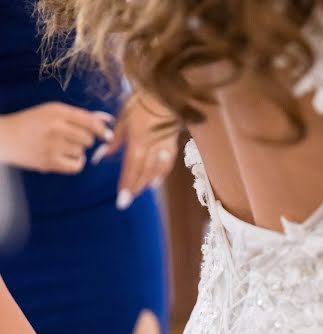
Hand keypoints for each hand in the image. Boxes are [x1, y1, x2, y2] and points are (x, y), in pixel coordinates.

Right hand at [0, 102, 113, 173]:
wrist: (6, 138)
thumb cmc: (32, 124)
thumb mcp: (53, 113)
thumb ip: (80, 116)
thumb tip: (107, 119)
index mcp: (57, 110)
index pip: (89, 120)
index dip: (102, 129)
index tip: (108, 135)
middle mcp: (56, 126)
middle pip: (88, 138)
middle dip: (85, 141)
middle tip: (71, 140)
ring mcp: (53, 145)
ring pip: (82, 152)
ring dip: (77, 152)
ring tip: (62, 148)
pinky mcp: (50, 162)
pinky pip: (77, 166)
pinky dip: (76, 163)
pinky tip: (67, 159)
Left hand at [92, 91, 178, 207]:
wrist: (164, 92)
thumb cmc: (140, 103)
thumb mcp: (123, 120)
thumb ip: (113, 141)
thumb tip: (99, 158)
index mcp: (139, 139)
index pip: (131, 166)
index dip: (126, 184)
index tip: (121, 199)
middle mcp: (153, 146)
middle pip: (144, 172)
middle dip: (134, 188)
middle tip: (126, 202)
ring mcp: (164, 146)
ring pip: (156, 171)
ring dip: (145, 184)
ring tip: (136, 193)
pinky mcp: (172, 144)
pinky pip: (167, 164)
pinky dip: (160, 175)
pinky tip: (154, 183)